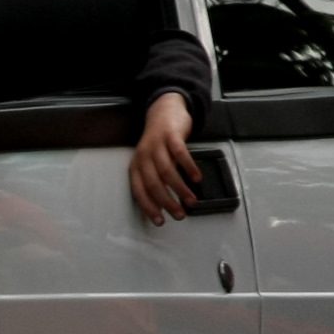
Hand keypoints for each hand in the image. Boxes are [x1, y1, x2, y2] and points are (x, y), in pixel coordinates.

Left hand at [128, 91, 199, 224]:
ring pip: (167, 172)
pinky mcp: (170, 136)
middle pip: (153, 184)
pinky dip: (189, 168)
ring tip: (191, 200)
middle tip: (180, 214)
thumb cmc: (159, 144)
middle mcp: (143, 157)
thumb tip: (165, 206)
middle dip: (167, 203)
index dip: (149, 208)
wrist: (163, 113)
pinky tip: (197, 178)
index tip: (161, 221)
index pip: (139, 192)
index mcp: (136, 166)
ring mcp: (156, 145)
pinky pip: (180, 154)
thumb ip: (157, 180)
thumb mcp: (152, 163)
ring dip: (180, 189)